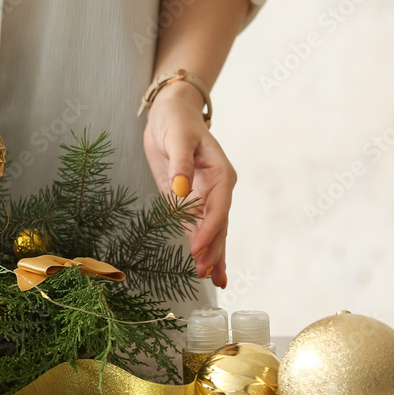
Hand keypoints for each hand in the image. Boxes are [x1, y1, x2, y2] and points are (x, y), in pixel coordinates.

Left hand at [143, 81, 234, 288]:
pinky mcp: (192, 200)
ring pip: (214, 230)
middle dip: (214, 250)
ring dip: (214, 254)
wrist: (172, 113)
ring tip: (215, 281)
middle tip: (207, 276)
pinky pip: (199, 227)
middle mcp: (219, 188)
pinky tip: (204, 266)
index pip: (218, 207)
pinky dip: (203, 246)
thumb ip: (180, 163)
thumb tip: (182, 188)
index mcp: (221, 173)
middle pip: (220, 224)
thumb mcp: (176, 137)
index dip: (209, 230)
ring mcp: (207, 196)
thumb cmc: (175, 121)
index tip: (198, 249)